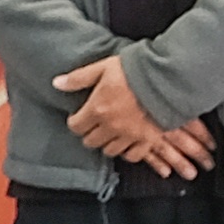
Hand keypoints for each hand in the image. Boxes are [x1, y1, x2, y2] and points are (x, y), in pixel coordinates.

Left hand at [55, 53, 214, 178]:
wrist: (167, 76)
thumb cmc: (135, 69)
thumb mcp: (103, 68)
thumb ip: (78, 78)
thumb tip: (56, 83)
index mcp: (97, 109)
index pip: (76, 126)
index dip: (76, 121)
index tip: (80, 116)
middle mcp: (111, 126)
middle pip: (91, 141)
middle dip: (90, 133)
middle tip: (96, 124)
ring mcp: (130, 135)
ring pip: (109, 150)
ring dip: (108, 143)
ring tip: (111, 133)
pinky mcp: (147, 139)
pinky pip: (133, 156)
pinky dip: (128, 152)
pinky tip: (128, 143)